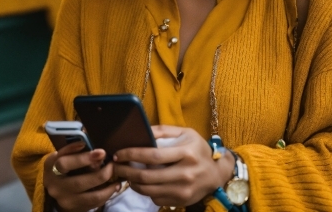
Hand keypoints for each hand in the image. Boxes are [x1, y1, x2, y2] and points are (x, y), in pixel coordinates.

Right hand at [43, 141, 119, 211]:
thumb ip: (73, 149)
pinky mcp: (75, 209)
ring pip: (90, 197)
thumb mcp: (63, 154)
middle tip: (112, 165)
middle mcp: (55, 186)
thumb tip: (86, 142)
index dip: (83, 158)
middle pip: (79, 183)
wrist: (55, 187)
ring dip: (107, 187)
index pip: (64, 164)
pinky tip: (114, 186)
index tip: (101, 152)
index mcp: (50, 167)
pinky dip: (107, 195)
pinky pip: (94, 204)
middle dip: (100, 174)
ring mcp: (65, 201)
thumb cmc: (63, 165)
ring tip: (116, 176)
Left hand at [112, 125, 234, 206]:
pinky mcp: (180, 201)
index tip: (119, 152)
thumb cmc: (198, 149)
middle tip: (114, 166)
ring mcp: (183, 190)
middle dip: (126, 170)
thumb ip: (163, 131)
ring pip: (149, 189)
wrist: (216, 174)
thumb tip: (141, 131)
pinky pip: (155, 198)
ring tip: (124, 174)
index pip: (153, 155)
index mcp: (186, 152)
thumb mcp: (186, 133)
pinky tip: (140, 183)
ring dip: (132, 182)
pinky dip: (144, 191)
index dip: (132, 154)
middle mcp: (185, 173)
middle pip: (147, 175)